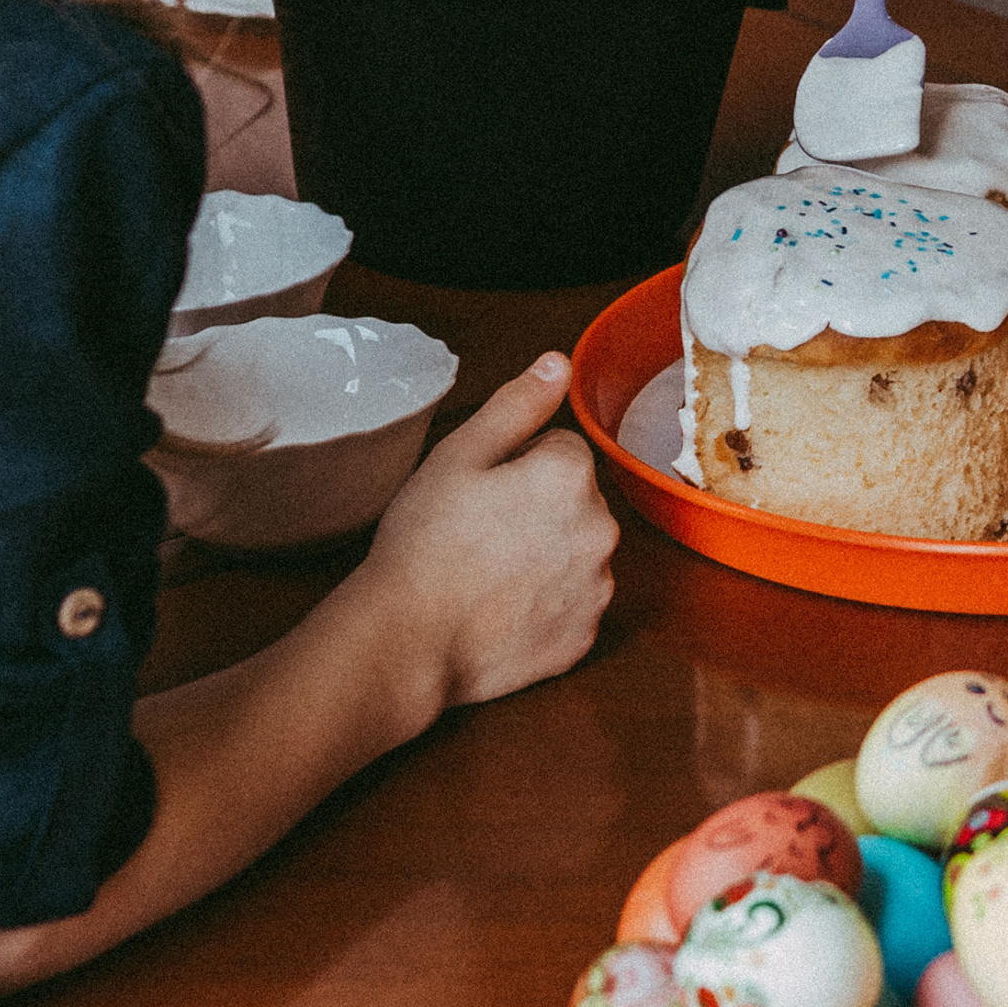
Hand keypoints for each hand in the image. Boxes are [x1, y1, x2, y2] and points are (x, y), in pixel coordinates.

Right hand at [361, 355, 617, 713]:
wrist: (407, 644)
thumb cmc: (424, 545)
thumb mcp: (459, 454)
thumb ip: (517, 404)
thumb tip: (560, 363)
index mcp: (570, 475)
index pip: (560, 448)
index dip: (516, 465)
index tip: (481, 492)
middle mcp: (600, 529)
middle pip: (575, 499)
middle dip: (539, 507)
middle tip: (480, 533)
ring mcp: (595, 588)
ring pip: (577, 550)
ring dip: (548, 555)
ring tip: (488, 575)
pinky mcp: (583, 637)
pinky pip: (573, 604)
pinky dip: (547, 605)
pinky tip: (502, 610)